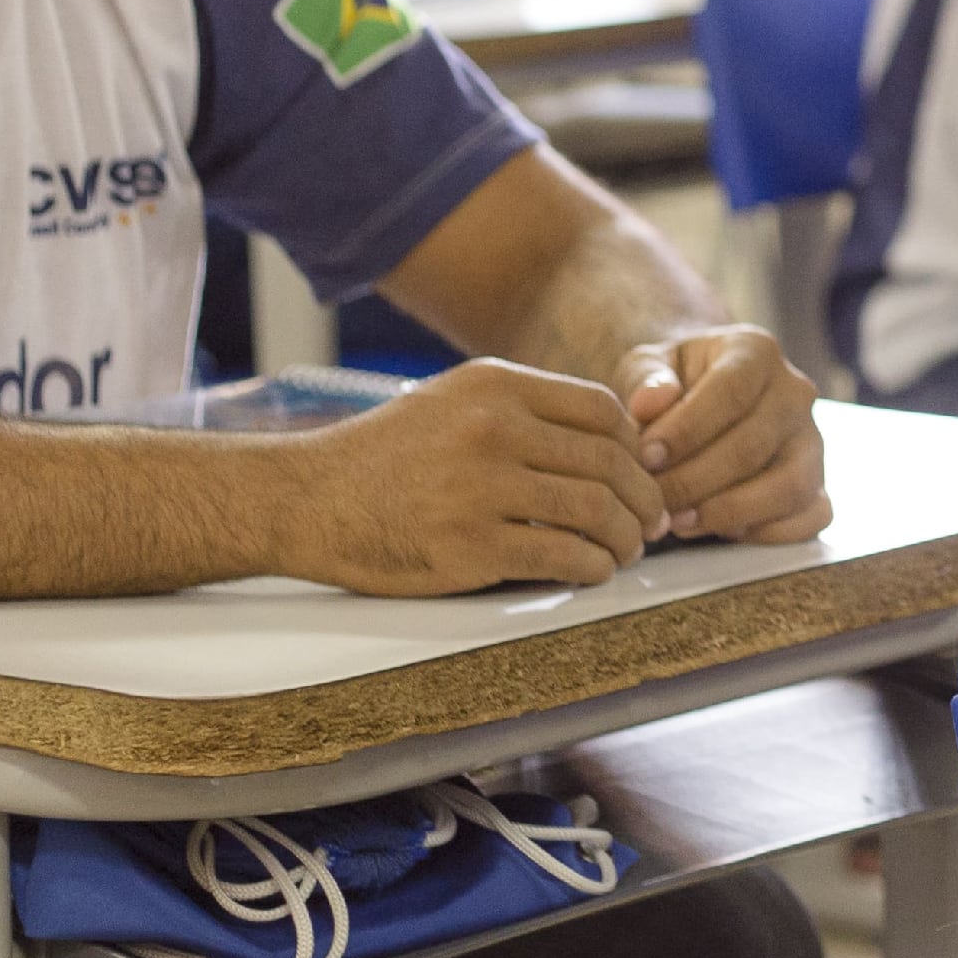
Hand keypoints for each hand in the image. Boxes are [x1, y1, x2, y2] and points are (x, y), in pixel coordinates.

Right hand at [272, 358, 665, 592]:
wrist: (305, 499)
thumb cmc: (383, 456)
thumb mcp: (450, 402)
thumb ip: (521, 411)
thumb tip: (609, 440)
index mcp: (495, 386)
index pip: (604, 412)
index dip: (636, 449)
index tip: (643, 476)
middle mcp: (493, 429)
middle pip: (610, 463)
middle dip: (644, 500)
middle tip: (652, 524)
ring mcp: (481, 488)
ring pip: (595, 511)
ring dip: (625, 538)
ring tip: (626, 551)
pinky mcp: (469, 546)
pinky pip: (562, 556)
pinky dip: (592, 567)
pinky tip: (593, 571)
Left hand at [613, 326, 829, 544]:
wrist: (699, 397)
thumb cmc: (671, 382)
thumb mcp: (646, 366)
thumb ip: (644, 381)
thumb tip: (649, 404)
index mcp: (757, 351)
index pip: (731, 391)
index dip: (687, 430)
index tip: (645, 457)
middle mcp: (795, 392)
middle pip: (754, 445)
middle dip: (695, 481)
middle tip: (653, 501)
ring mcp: (813, 440)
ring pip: (789, 486)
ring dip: (730, 512)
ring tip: (680, 522)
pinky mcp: (819, 482)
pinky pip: (812, 516)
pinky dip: (769, 532)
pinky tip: (722, 532)